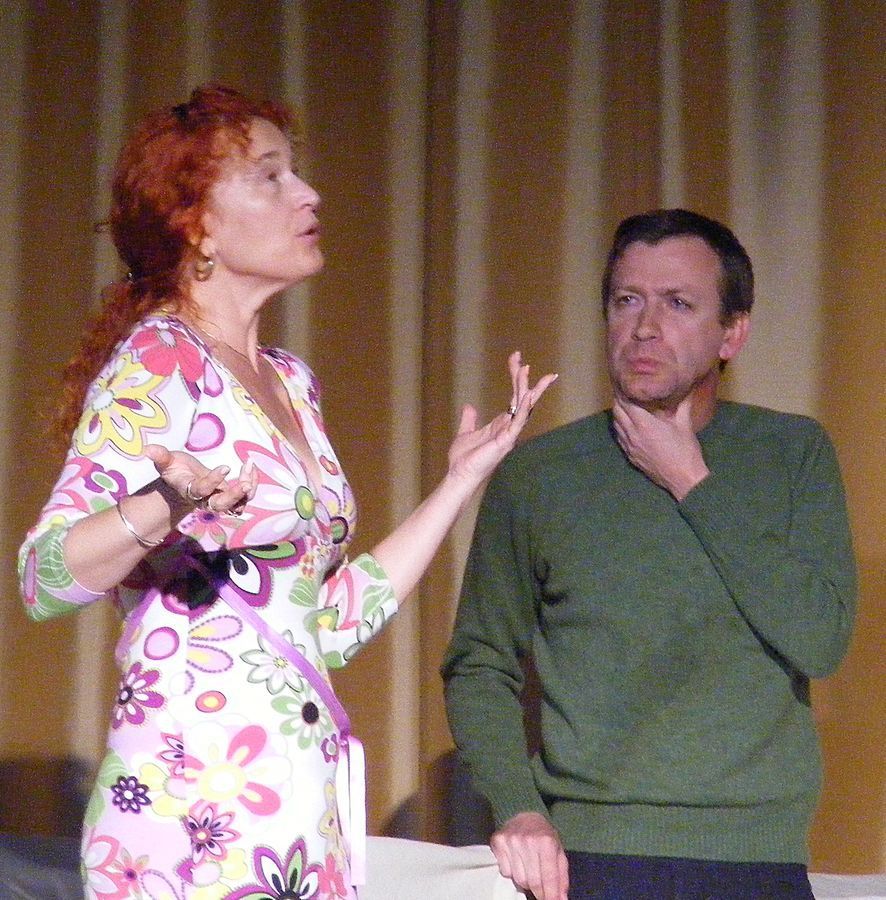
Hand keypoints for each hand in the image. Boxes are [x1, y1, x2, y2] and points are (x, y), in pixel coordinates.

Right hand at [143, 445, 257, 516]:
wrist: (183, 483)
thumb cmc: (175, 470)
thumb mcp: (166, 461)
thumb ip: (159, 456)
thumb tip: (146, 449)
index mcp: (190, 490)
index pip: (202, 490)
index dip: (214, 481)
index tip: (226, 466)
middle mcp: (206, 499)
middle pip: (221, 505)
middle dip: (234, 496)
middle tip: (245, 483)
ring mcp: (219, 500)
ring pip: (237, 503)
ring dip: (247, 488)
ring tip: (249, 466)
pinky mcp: (230, 496)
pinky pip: (245, 496)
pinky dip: (252, 484)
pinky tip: (251, 467)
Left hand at [447, 351, 556, 487]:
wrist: (459, 474)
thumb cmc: (464, 459)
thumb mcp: (465, 433)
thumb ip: (469, 420)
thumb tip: (470, 406)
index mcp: (502, 424)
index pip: (515, 396)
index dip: (516, 377)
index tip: (516, 359)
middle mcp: (510, 427)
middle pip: (523, 398)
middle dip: (523, 378)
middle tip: (522, 359)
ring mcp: (510, 434)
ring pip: (523, 406)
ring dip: (524, 387)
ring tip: (525, 369)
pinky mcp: (506, 441)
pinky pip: (519, 422)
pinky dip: (524, 408)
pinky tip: (527, 395)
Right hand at [490, 812, 568, 899]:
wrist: (525, 816)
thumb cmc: (544, 837)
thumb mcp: (558, 853)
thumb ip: (561, 877)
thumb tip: (561, 899)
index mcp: (546, 841)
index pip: (549, 877)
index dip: (551, 895)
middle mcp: (528, 840)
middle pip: (533, 882)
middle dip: (539, 890)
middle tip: (541, 889)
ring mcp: (511, 840)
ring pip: (518, 879)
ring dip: (526, 880)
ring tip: (529, 868)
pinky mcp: (498, 841)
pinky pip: (505, 872)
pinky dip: (512, 872)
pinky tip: (517, 861)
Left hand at [611, 393, 708, 499]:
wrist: (683, 479)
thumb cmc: (685, 451)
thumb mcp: (685, 424)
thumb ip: (682, 405)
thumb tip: (686, 390)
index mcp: (644, 424)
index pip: (626, 403)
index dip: (623, 392)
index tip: (624, 383)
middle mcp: (632, 434)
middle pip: (617, 412)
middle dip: (618, 400)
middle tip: (623, 392)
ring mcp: (629, 446)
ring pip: (616, 425)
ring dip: (618, 414)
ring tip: (624, 406)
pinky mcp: (630, 456)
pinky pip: (619, 437)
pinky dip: (620, 428)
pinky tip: (626, 425)